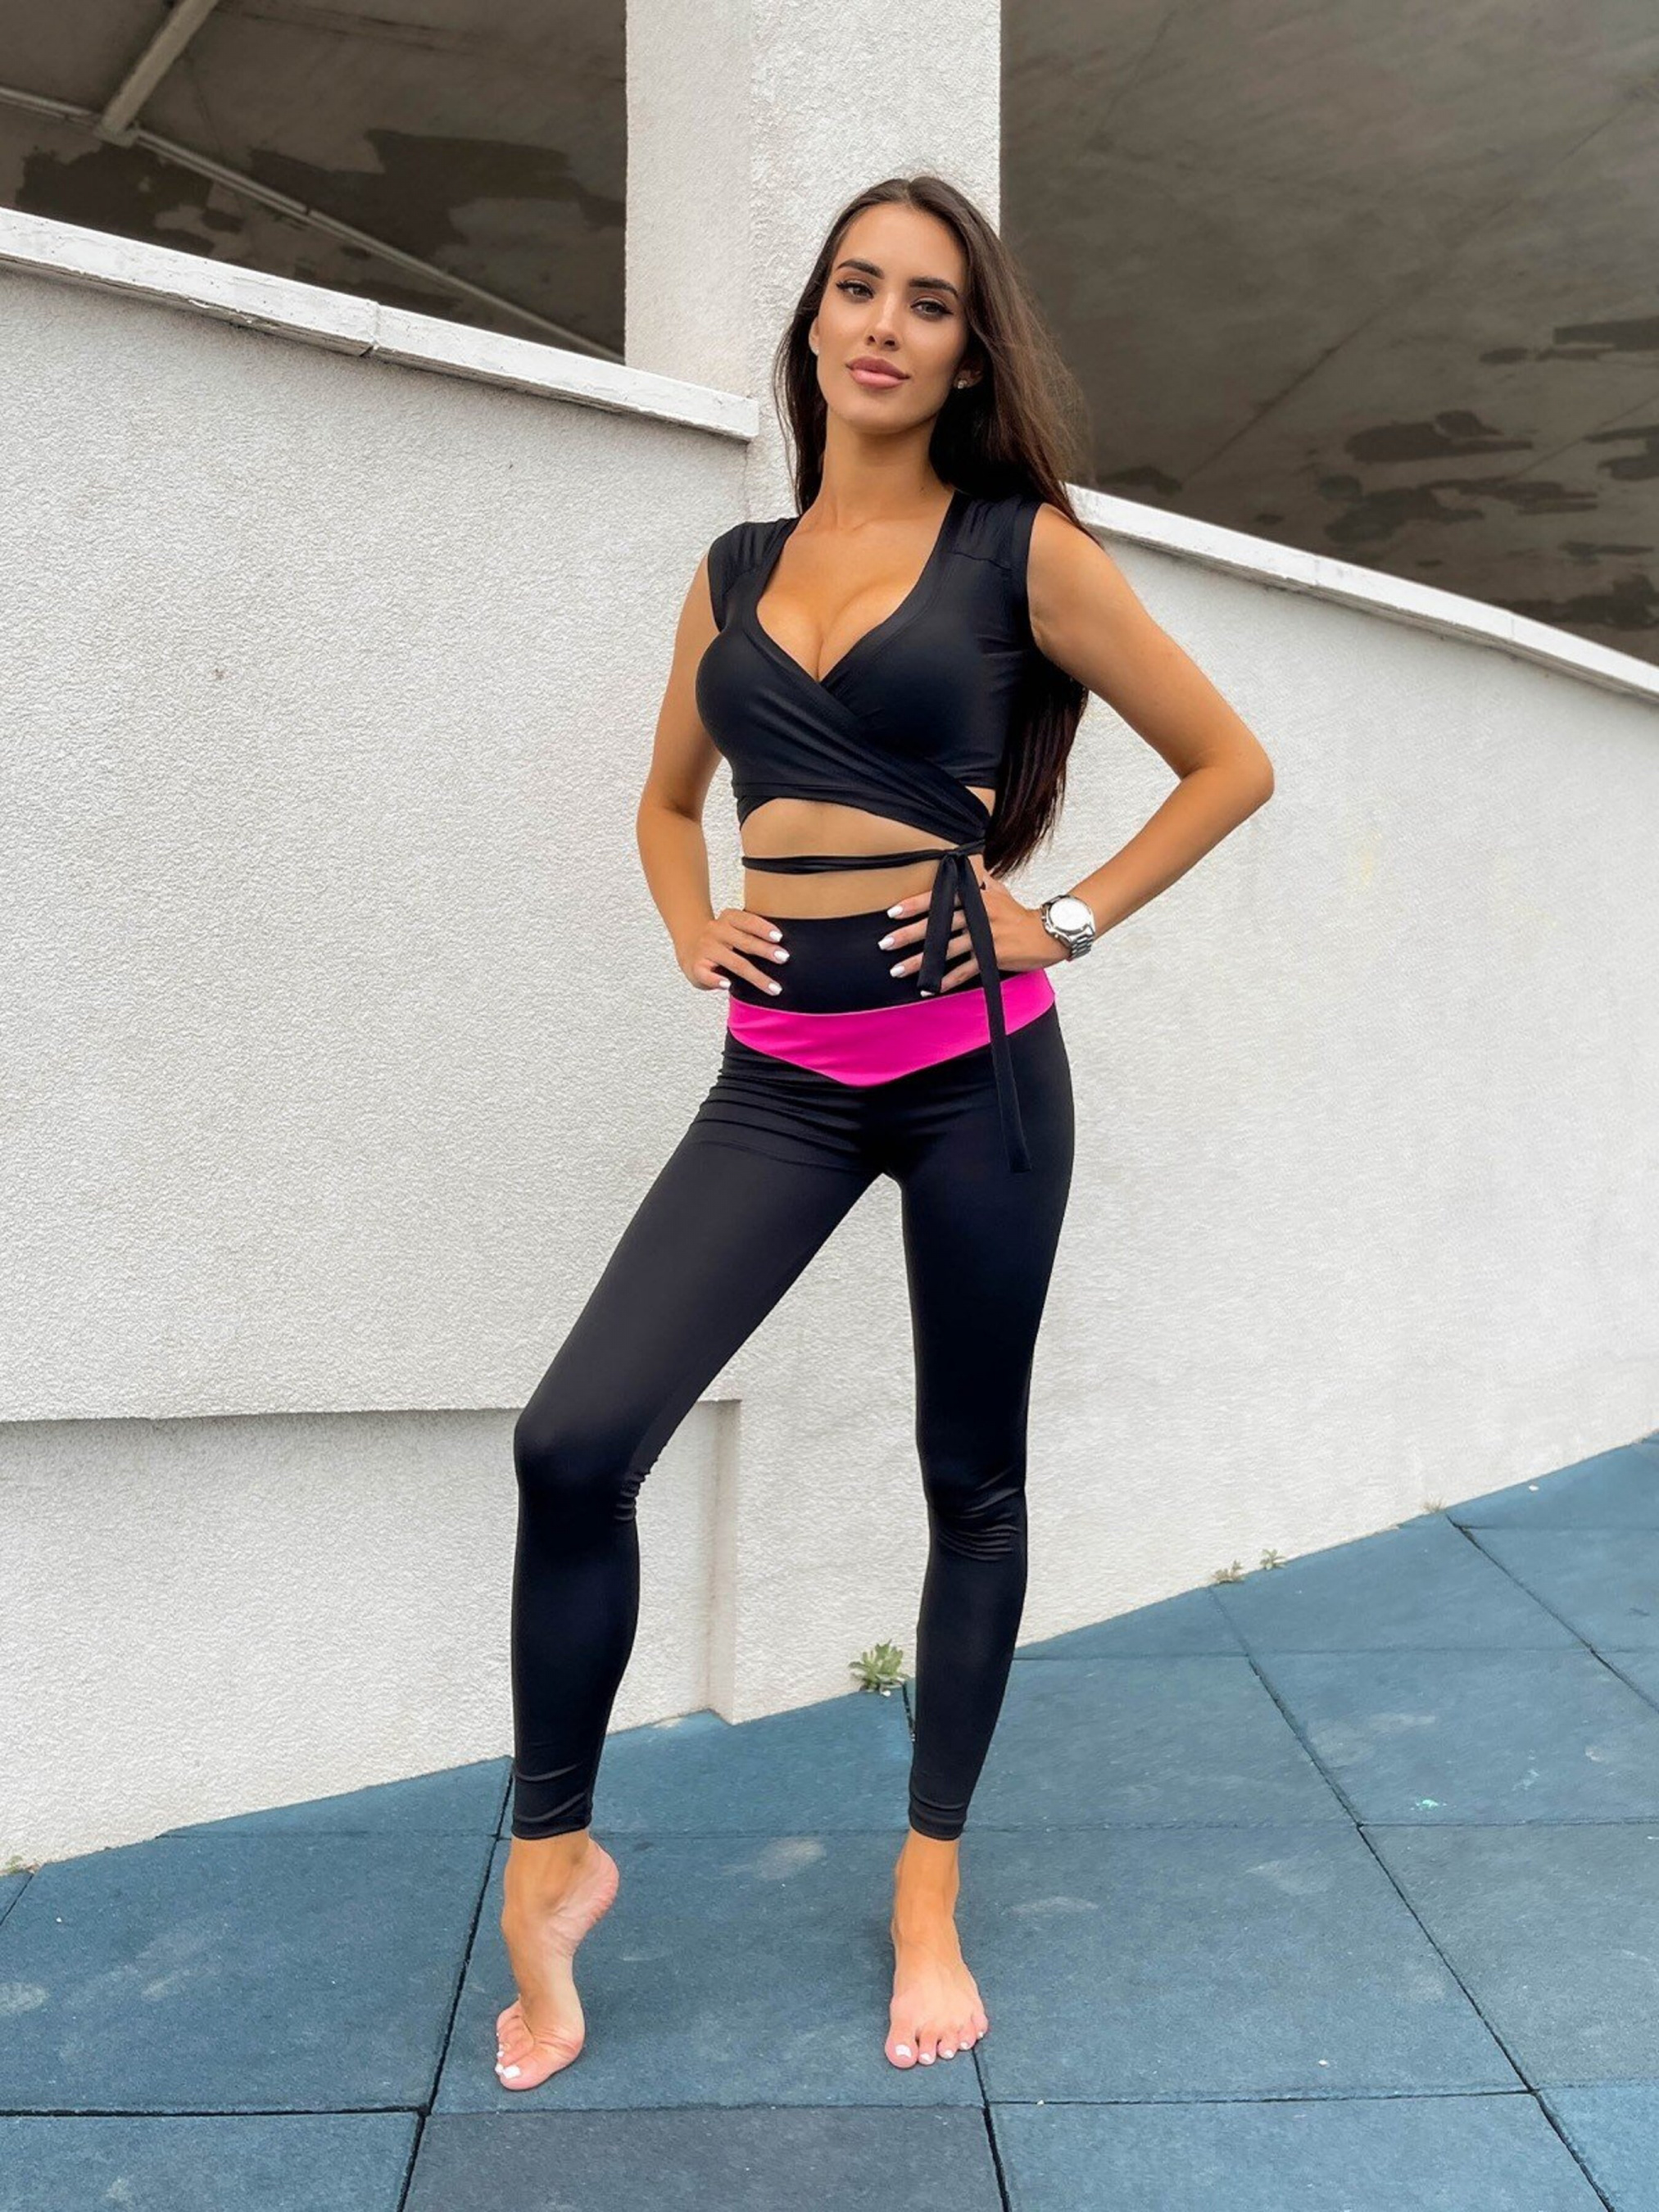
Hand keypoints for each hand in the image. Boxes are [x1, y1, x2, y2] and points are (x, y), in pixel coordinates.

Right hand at [679, 907, 790, 993]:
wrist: (691, 949)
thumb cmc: (723, 942)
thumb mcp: (735, 929)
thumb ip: (753, 933)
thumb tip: (783, 948)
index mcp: (728, 918)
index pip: (748, 921)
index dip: (763, 928)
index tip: (779, 937)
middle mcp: (716, 930)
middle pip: (745, 942)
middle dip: (766, 951)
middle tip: (784, 958)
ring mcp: (706, 948)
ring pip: (734, 963)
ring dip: (756, 976)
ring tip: (774, 987)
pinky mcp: (697, 966)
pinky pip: (707, 974)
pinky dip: (717, 980)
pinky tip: (728, 985)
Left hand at [876, 874, 1070, 993]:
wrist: (1047, 933)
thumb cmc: (1018, 912)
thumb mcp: (999, 890)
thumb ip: (978, 881)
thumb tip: (961, 867)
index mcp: (976, 896)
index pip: (940, 898)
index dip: (914, 905)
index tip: (891, 913)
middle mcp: (978, 914)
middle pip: (937, 925)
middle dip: (908, 935)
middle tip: (884, 944)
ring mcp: (985, 936)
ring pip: (946, 950)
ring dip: (920, 962)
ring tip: (897, 970)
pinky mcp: (993, 956)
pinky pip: (965, 970)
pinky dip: (946, 980)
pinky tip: (929, 987)